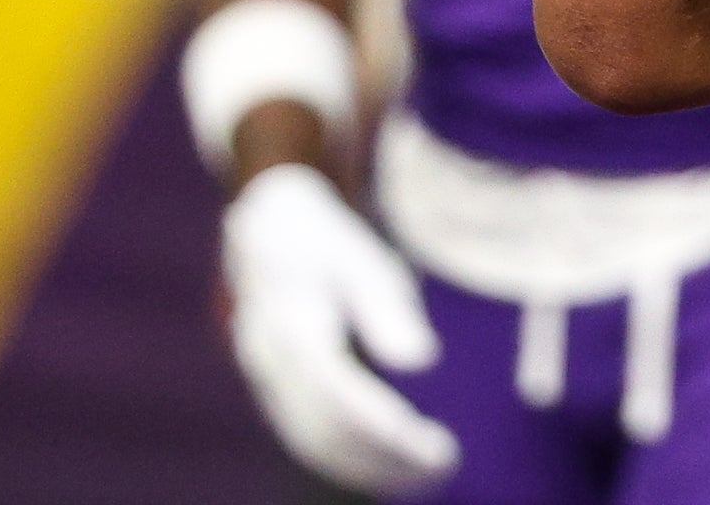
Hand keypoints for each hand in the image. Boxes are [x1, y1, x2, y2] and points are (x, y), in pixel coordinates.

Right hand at [222, 162, 459, 494]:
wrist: (270, 233)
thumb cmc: (330, 248)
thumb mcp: (365, 261)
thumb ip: (388, 311)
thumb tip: (422, 362)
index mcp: (292, 322)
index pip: (339, 393)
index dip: (385, 428)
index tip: (434, 447)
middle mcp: (269, 360)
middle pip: (324, 429)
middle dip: (384, 458)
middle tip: (445, 467)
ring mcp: (264, 381)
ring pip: (312, 443)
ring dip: (368, 468)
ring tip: (429, 475)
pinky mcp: (273, 394)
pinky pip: (307, 438)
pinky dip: (349, 459)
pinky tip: (394, 466)